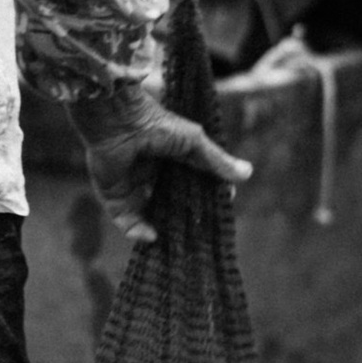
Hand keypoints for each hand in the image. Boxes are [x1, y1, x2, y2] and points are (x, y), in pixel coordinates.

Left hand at [79, 98, 251, 247]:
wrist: (119, 120)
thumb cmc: (156, 124)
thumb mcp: (193, 143)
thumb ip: (216, 160)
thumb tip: (247, 174)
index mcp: (170, 161)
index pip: (190, 187)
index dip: (204, 200)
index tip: (220, 212)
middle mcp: (151, 175)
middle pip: (170, 204)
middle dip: (183, 220)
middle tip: (200, 235)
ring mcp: (132, 186)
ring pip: (149, 215)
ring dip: (162, 228)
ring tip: (178, 243)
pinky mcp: (113, 195)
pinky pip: (125, 219)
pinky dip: (137, 230)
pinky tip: (152, 236)